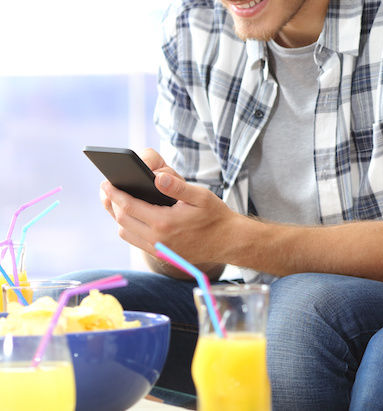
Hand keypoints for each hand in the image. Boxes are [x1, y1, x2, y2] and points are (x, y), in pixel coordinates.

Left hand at [100, 148, 233, 265]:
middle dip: (112, 203)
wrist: (229, 242)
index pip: (128, 207)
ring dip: (119, 217)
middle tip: (108, 189)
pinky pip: (135, 241)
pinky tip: (133, 216)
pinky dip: (129, 227)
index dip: (114, 194)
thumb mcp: (201, 196)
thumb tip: (157, 176)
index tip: (105, 183)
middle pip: (121, 220)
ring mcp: (158, 249)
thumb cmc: (216, 217)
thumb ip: (177, 187)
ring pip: (125, 232)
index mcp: (164, 223)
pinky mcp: (161, 254)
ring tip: (118, 201)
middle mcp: (157, 239)